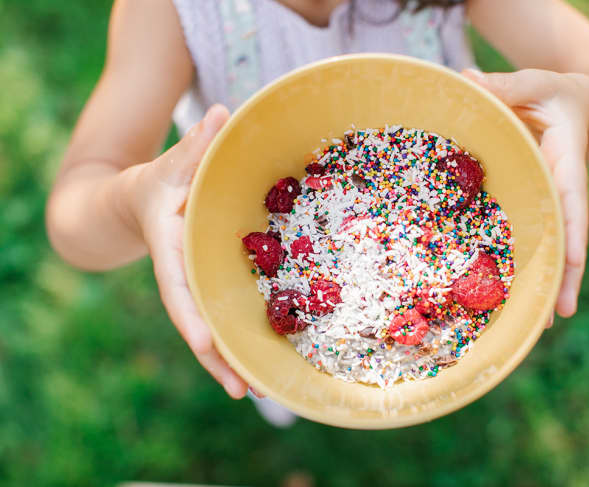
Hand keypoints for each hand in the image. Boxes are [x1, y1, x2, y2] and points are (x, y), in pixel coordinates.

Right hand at [131, 104, 248, 397]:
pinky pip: (223, 315)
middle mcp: (182, 276)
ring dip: (232, 359)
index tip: (204, 344)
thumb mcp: (172, 163)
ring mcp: (196, 286)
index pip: (178, 286)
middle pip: (198, 322)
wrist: (139, 204)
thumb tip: (222, 111)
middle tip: (248, 389)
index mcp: (170, 249)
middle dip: (219, 357)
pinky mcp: (208, 287)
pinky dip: (238, 339)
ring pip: (212, 329)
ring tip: (262, 390)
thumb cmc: (159, 182)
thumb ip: (195, 145)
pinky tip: (262, 360)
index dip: (191, 314)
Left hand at [463, 68, 588, 321]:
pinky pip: (529, 237)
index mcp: (566, 165)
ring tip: (538, 325)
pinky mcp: (533, 206)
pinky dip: (523, 265)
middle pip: (565, 239)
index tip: (573, 266)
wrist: (576, 105)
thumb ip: (504, 86)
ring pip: (549, 247)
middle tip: (557, 317)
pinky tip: (509, 293)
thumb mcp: (534, 82)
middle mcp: (561, 191)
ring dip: (544, 283)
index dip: (572, 234)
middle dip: (562, 277)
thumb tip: (465, 79)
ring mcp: (548, 203)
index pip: (572, 203)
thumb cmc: (554, 92)